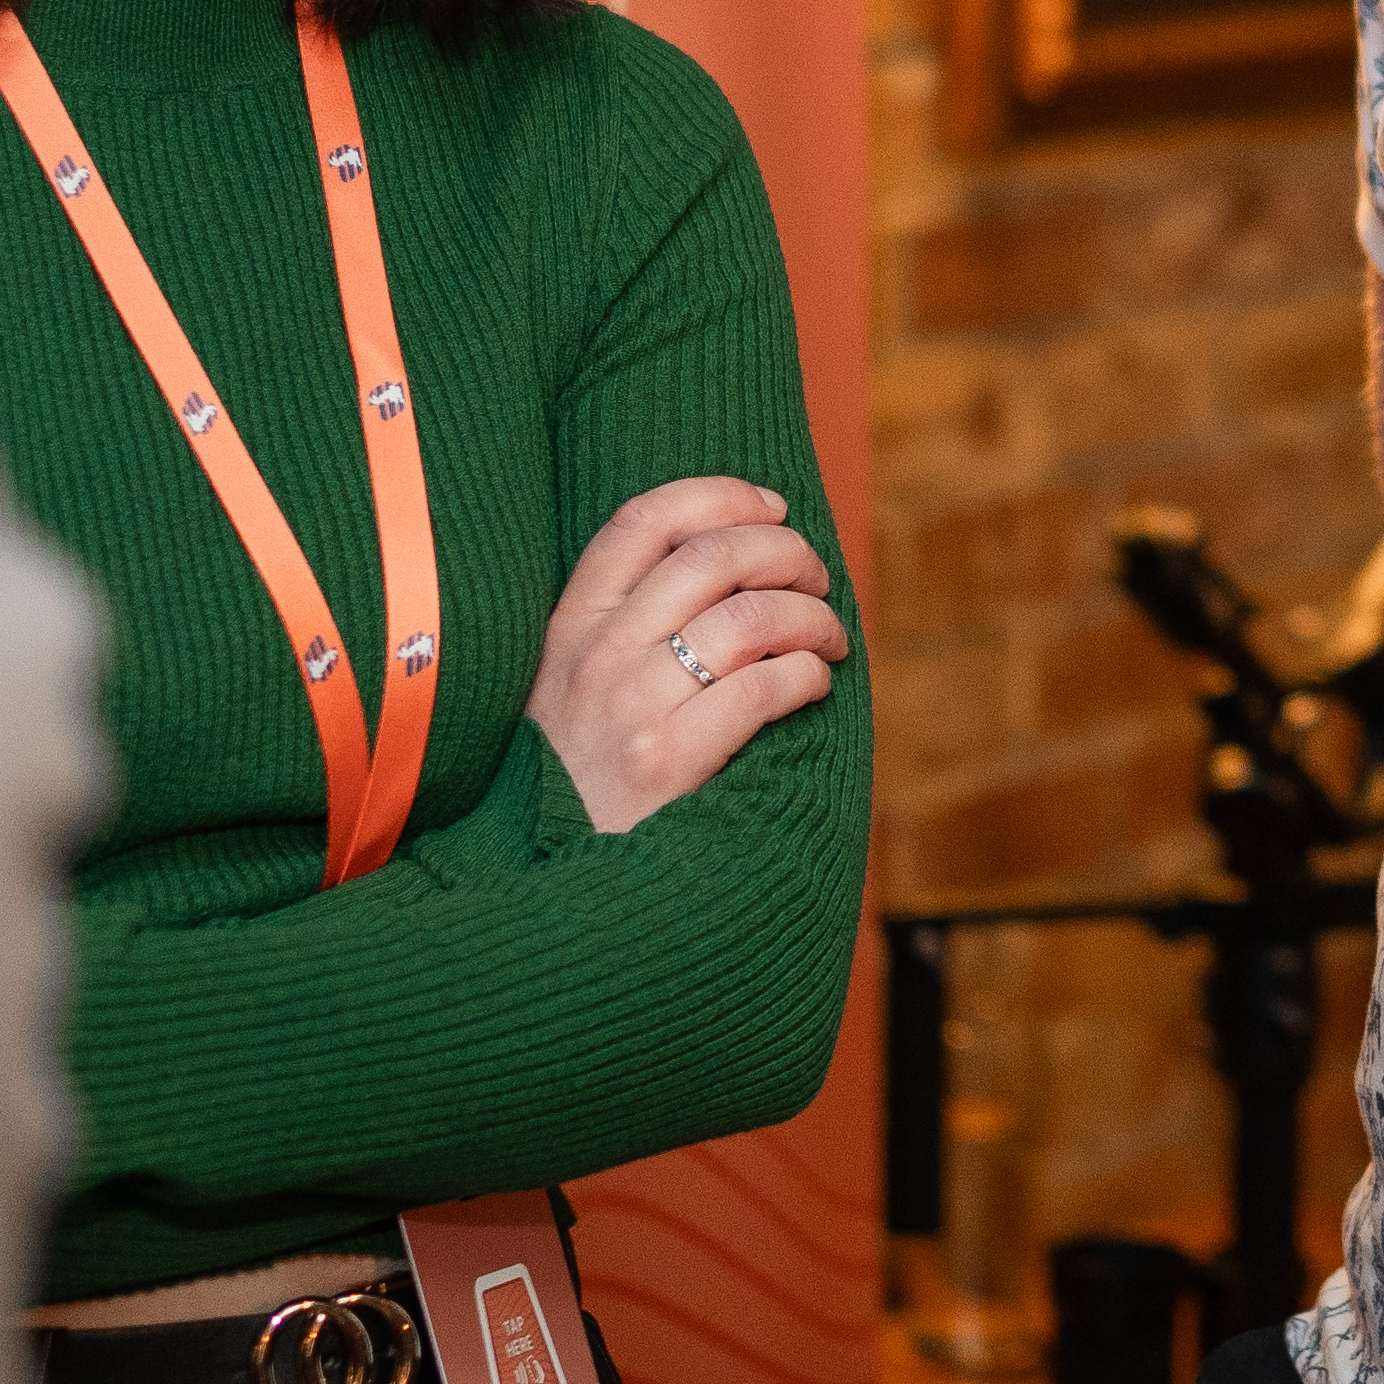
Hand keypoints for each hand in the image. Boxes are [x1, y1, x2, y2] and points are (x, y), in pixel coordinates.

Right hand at [532, 473, 843, 831]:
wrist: (554, 887)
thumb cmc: (581, 780)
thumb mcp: (567, 691)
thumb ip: (623, 628)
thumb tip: (734, 558)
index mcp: (567, 628)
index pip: (644, 521)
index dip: (720, 496)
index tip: (771, 506)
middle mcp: (595, 657)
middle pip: (712, 557)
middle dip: (786, 552)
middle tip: (817, 579)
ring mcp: (629, 708)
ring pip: (749, 618)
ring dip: (812, 617)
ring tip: (830, 638)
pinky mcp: (667, 763)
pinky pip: (765, 689)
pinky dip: (809, 674)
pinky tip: (815, 684)